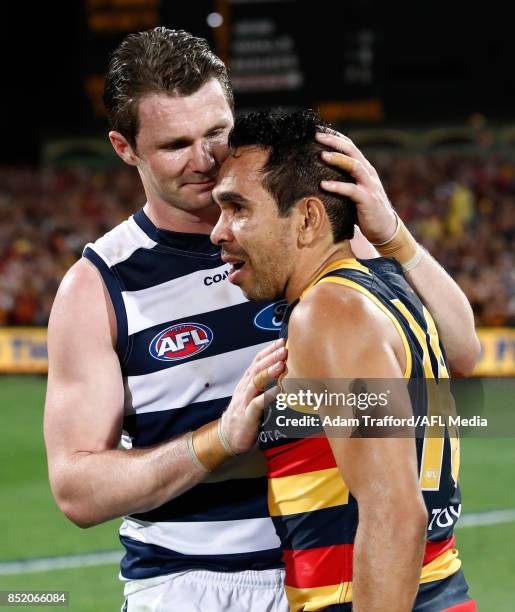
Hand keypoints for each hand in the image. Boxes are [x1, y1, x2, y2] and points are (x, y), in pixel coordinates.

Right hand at [221, 339, 286, 453]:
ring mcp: (244, 401)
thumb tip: (284, 374)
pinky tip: (277, 391)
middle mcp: (244, 388)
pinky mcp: (246, 416)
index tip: (281, 342)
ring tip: (281, 365)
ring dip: (268, 372)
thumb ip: (263, 385)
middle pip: (257, 368)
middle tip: (284, 349)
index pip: (257, 362)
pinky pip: (257, 404)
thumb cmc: (244, 415)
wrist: (227, 437)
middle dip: (270, 357)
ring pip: (255, 383)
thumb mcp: (252, 396)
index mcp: (246, 382)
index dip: (268, 351)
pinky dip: (267, 396)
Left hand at [316, 130, 396, 243]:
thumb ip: (342, 182)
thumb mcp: (353, 191)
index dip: (336, 137)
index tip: (319, 130)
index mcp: (363, 169)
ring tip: (321, 155)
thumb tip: (316, 178)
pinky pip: (352, 190)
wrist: (384, 228)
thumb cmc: (363, 210)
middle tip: (317, 136)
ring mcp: (369, 185)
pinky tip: (323, 185)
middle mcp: (368, 173)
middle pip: (352, 150)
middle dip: (335, 142)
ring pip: (354, 166)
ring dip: (338, 159)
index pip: (350, 147)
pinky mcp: (368, 199)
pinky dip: (337, 186)